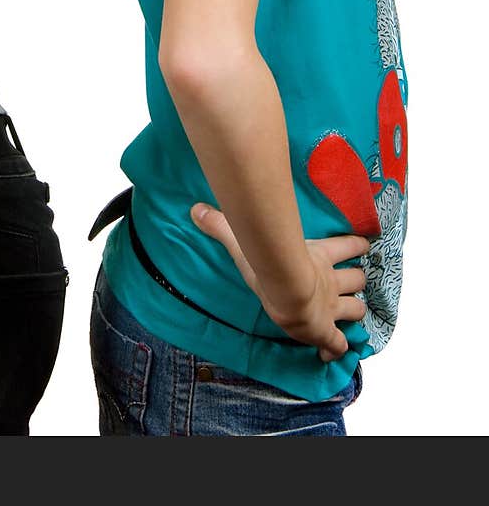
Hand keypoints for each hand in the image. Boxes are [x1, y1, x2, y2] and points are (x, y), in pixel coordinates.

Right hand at [191, 203, 368, 362]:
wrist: (288, 292)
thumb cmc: (270, 263)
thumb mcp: (244, 240)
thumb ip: (222, 225)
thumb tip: (196, 210)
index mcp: (318, 256)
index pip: (346, 245)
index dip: (356, 244)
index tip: (365, 245)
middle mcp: (329, 282)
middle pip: (356, 279)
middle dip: (357, 281)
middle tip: (356, 281)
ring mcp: (331, 307)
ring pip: (356, 308)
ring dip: (355, 310)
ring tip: (354, 312)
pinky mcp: (327, 331)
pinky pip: (338, 344)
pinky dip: (338, 348)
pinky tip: (335, 352)